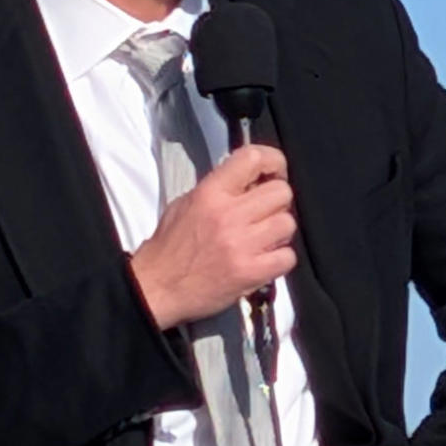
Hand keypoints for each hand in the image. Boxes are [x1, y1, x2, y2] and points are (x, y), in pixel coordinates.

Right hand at [130, 145, 296, 329]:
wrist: (158, 287)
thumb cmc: (170, 248)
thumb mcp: (185, 204)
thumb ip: (218, 190)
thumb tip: (249, 180)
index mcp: (210, 194)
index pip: (252, 158)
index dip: (272, 161)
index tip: (274, 170)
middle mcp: (228, 215)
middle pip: (281, 192)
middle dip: (277, 201)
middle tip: (265, 212)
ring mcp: (242, 244)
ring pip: (288, 223)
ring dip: (279, 231)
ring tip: (262, 238)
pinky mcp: (252, 272)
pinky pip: (287, 256)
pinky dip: (280, 258)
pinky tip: (264, 259)